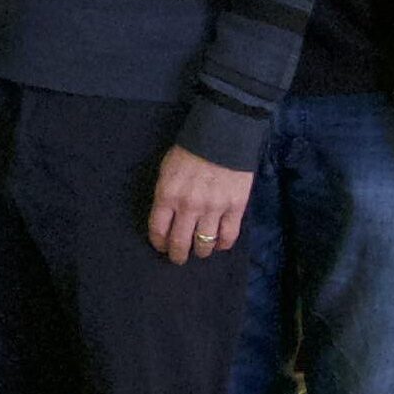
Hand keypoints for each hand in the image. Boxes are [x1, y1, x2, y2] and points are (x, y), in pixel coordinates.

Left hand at [148, 146, 255, 266]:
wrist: (223, 135)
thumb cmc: (190, 150)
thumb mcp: (167, 169)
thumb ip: (166, 194)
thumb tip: (166, 216)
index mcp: (168, 195)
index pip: (158, 230)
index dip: (159, 244)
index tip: (162, 247)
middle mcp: (189, 206)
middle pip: (180, 243)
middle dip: (177, 255)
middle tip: (179, 258)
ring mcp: (213, 208)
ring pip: (204, 244)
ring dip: (200, 251)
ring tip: (200, 251)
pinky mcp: (235, 208)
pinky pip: (228, 236)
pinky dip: (223, 245)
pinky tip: (219, 244)